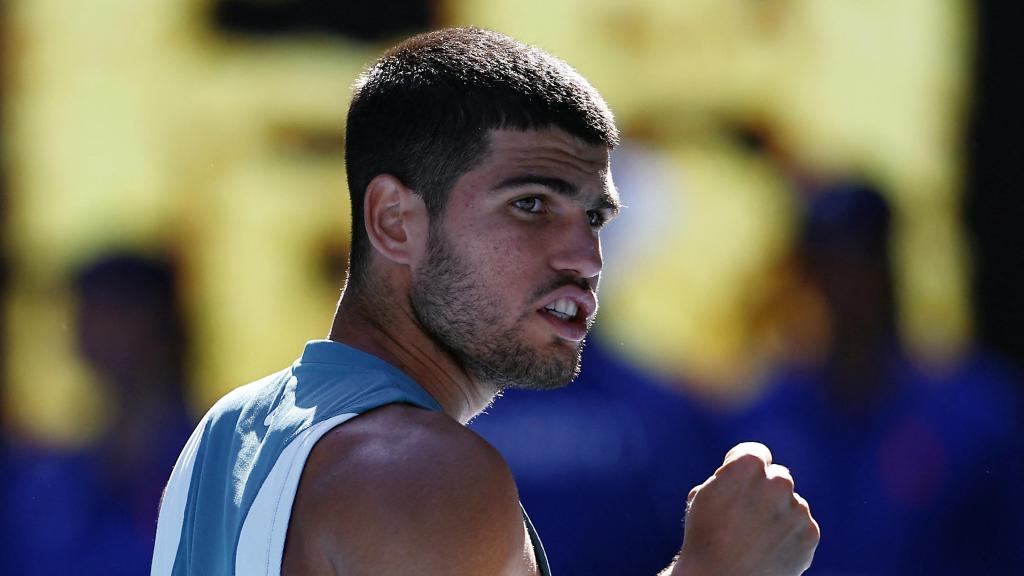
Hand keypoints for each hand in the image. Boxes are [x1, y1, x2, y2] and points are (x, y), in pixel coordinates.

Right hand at [674, 442, 818, 575]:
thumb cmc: (705, 538)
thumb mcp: (704, 495)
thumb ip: (731, 477)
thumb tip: (748, 475)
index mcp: (748, 465)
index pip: (756, 452)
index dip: (742, 469)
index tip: (733, 485)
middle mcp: (778, 482)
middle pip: (778, 476)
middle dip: (765, 491)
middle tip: (745, 516)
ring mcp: (798, 509)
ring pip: (790, 503)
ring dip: (777, 514)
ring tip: (754, 539)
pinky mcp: (810, 533)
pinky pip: (801, 525)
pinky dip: (789, 535)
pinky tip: (768, 549)